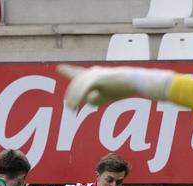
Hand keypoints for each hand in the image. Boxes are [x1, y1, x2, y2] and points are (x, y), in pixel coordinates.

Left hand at [57, 64, 174, 109]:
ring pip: (78, 87)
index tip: (59, 68)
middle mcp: (93, 72)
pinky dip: (78, 98)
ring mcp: (94, 74)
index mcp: (96, 75)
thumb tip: (89, 101)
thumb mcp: (108, 95)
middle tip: (70, 106)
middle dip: (72, 93)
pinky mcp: (96, 78)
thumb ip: (97, 98)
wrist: (134, 81)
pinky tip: (74, 106)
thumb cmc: (123, 88)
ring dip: (74, 99)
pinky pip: (83, 89)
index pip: (79, 73)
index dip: (68, 70)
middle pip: (77, 81)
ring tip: (71, 109)